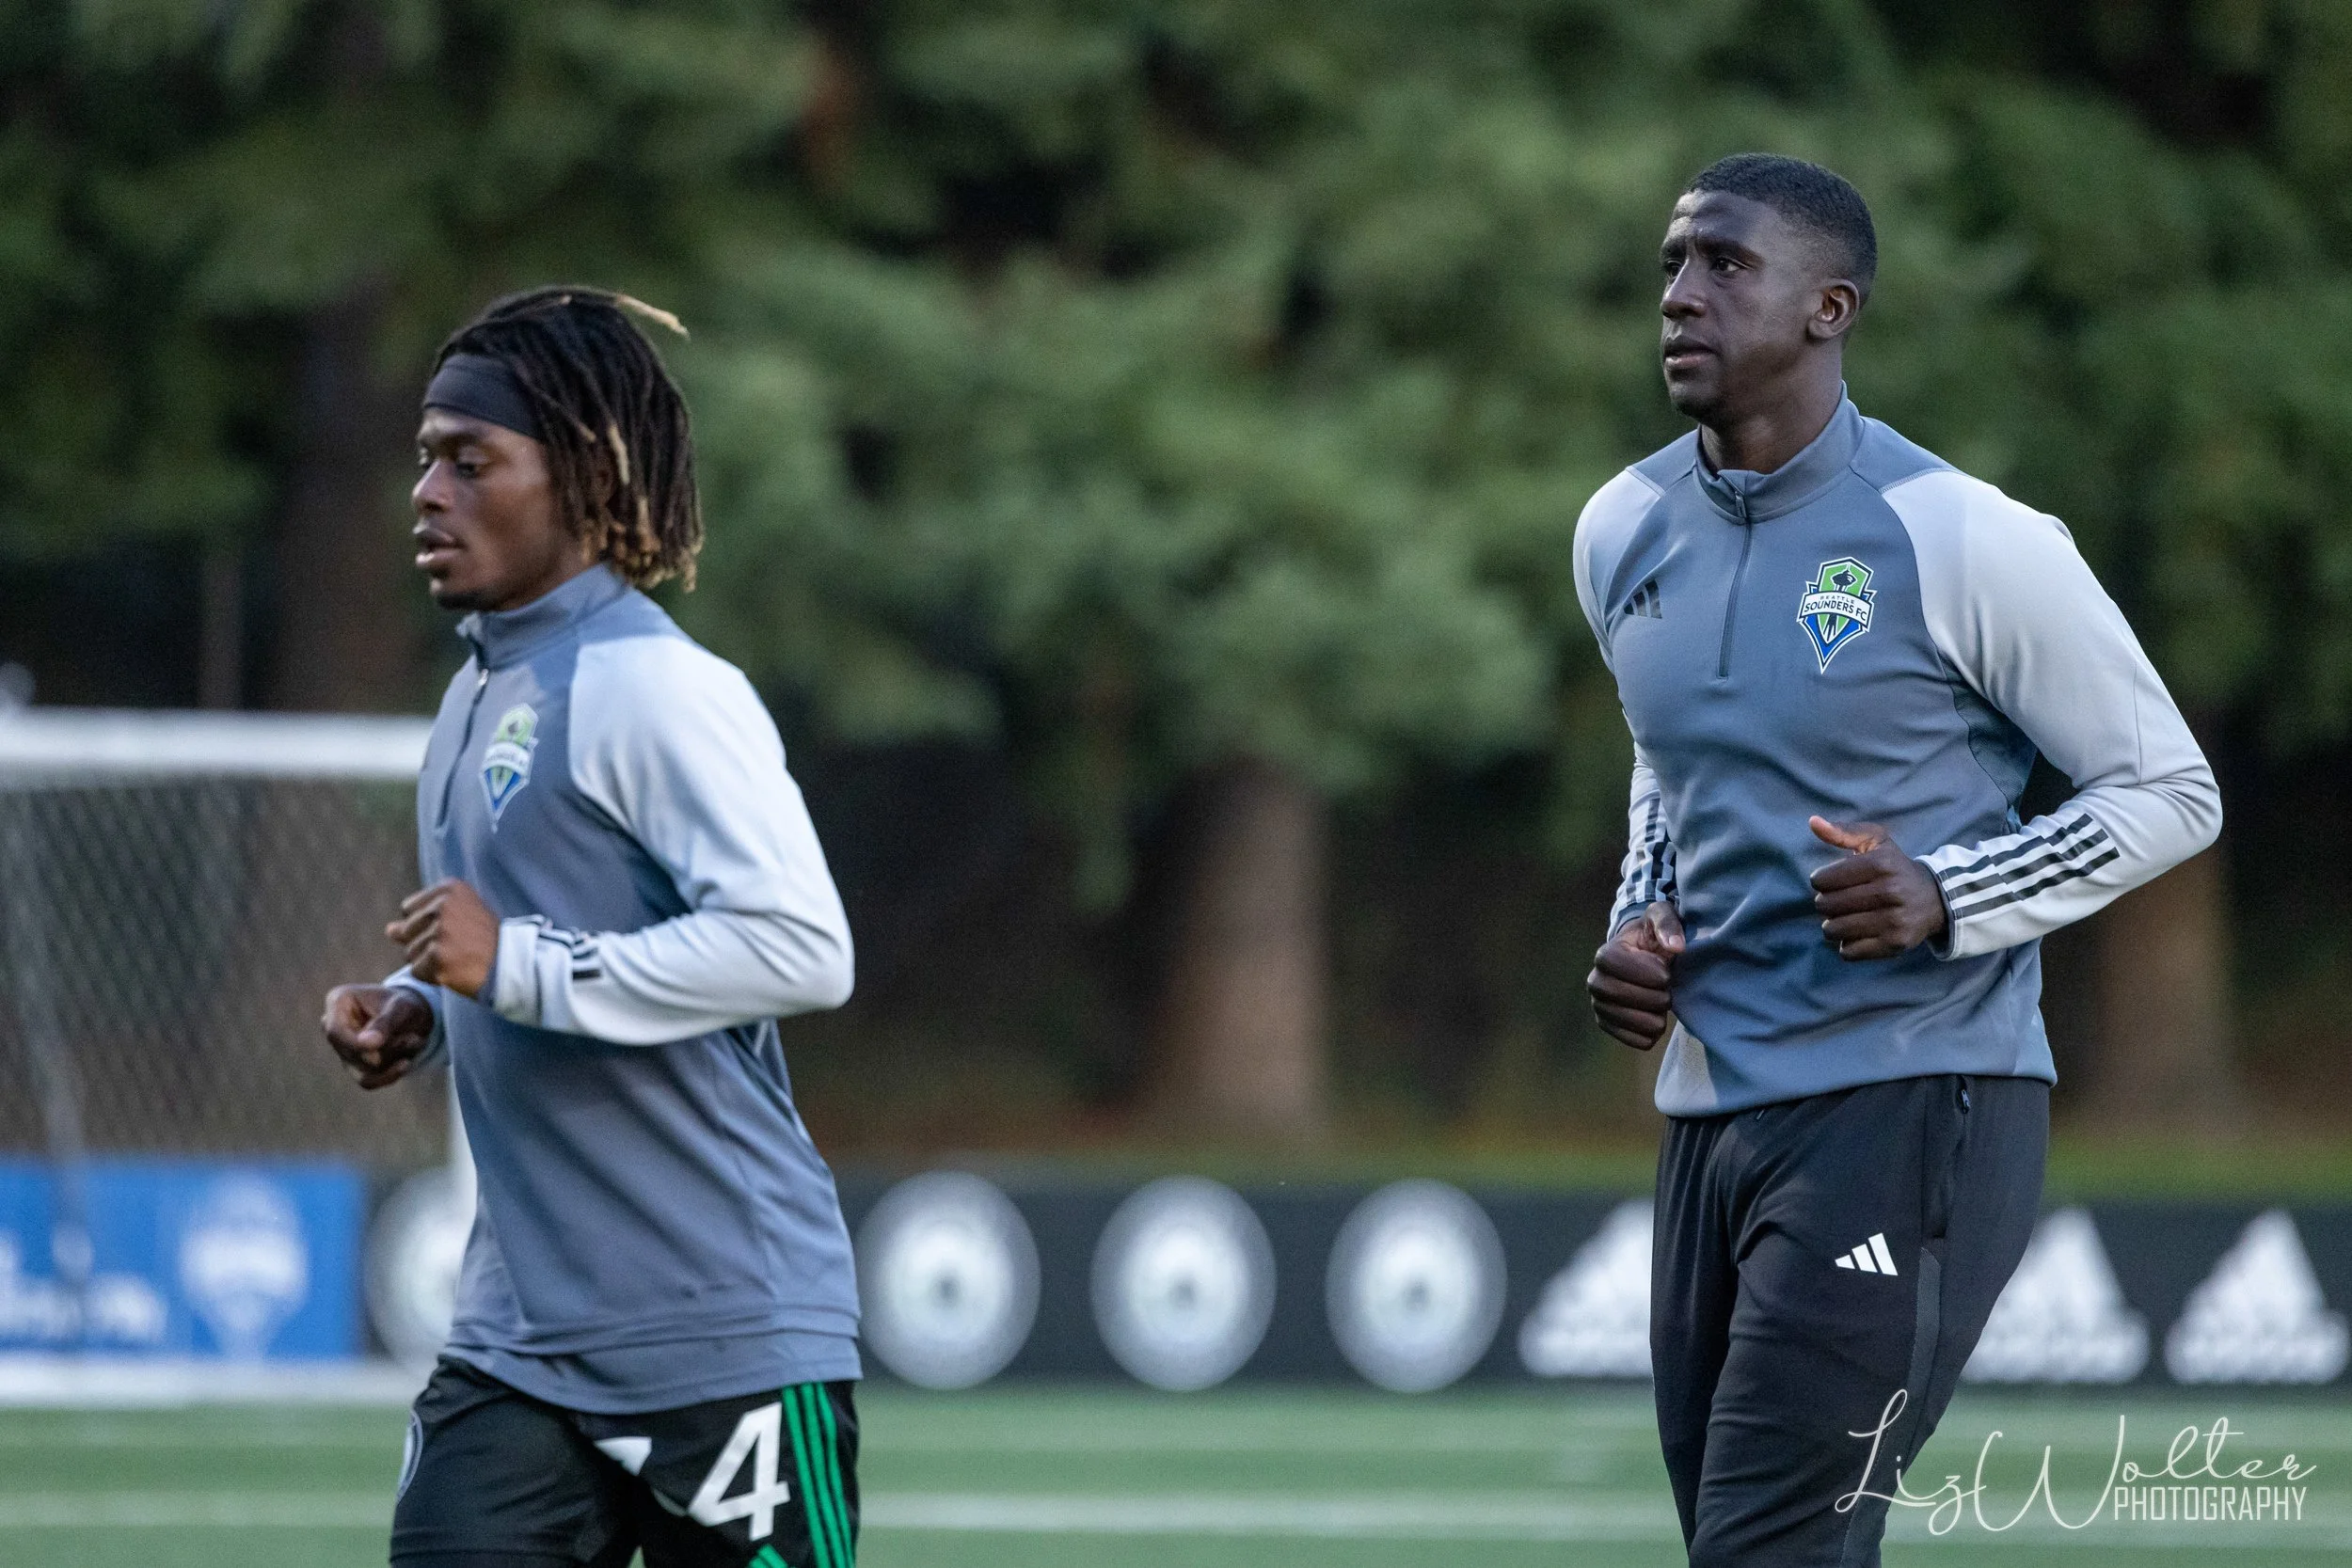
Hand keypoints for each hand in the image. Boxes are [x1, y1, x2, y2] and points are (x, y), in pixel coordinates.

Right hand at [321, 984, 434, 1089]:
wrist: (414, 1016)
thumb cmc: (405, 1004)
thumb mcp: (402, 1008)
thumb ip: (384, 1023)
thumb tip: (365, 1043)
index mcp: (338, 1001)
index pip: (335, 1031)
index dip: (354, 1043)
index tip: (378, 1046)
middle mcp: (333, 1026)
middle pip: (352, 1052)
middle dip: (387, 1048)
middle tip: (415, 1038)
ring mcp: (341, 1048)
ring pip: (363, 1068)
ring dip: (394, 1058)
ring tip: (416, 1041)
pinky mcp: (352, 1066)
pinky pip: (368, 1081)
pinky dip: (390, 1073)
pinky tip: (406, 1062)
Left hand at [388, 878, 498, 998]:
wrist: (510, 963)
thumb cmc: (485, 940)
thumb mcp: (460, 915)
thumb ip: (423, 917)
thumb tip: (389, 930)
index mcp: (449, 889)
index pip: (409, 908)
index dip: (427, 924)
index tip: (455, 929)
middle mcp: (442, 906)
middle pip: (406, 930)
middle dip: (425, 943)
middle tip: (457, 946)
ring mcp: (439, 931)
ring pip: (410, 953)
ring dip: (429, 961)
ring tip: (457, 958)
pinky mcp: (437, 956)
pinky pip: (417, 971)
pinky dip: (432, 976)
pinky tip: (454, 971)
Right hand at [1587, 901, 1683, 1050]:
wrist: (1644, 958)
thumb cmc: (1653, 936)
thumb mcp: (1662, 917)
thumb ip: (1668, 924)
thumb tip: (1676, 947)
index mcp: (1605, 954)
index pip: (1619, 967)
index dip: (1648, 972)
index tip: (1665, 971)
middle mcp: (1595, 981)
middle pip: (1622, 996)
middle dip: (1654, 995)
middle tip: (1667, 988)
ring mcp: (1600, 1006)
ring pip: (1633, 1022)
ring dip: (1656, 1015)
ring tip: (1661, 1001)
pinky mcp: (1609, 1026)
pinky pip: (1636, 1040)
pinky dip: (1652, 1033)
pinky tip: (1656, 1017)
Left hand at [1807, 817, 1947, 959]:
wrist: (1934, 900)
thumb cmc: (1894, 868)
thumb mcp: (1876, 843)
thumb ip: (1843, 832)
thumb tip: (1813, 822)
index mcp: (1881, 864)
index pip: (1822, 880)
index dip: (1821, 881)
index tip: (1833, 881)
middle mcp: (1890, 891)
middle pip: (1825, 906)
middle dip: (1827, 903)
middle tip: (1842, 900)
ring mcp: (1894, 920)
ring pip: (1833, 930)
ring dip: (1834, 925)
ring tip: (1848, 916)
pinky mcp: (1895, 944)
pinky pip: (1848, 951)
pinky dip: (1848, 944)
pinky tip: (1862, 932)